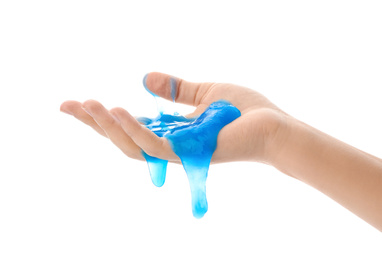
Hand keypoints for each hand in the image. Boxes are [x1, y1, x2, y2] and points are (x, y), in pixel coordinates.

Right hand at [60, 72, 287, 163]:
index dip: (101, 118)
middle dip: (94, 125)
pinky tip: (117, 111)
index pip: (129, 127)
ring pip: (132, 147)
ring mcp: (178, 153)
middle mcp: (170, 145)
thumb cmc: (244, 111)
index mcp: (171, 132)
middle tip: (67, 106)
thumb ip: (176, 90)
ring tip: (86, 105)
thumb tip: (144, 77)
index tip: (75, 103)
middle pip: (122, 141)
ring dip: (106, 127)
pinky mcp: (190, 154)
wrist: (273, 126)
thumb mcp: (204, 92)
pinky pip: (155, 146)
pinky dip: (134, 131)